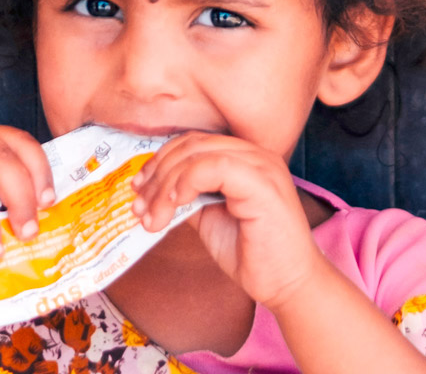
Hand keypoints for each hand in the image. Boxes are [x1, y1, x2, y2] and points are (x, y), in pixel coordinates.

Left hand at [130, 131, 323, 308]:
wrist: (288, 283)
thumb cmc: (254, 254)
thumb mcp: (211, 218)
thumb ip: (190, 197)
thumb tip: (154, 190)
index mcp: (246, 159)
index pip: (195, 143)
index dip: (161, 161)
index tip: (139, 189)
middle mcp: (256, 155)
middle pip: (192, 144)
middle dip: (157, 173)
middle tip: (138, 205)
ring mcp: (261, 166)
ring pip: (198, 154)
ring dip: (165, 184)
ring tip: (150, 216)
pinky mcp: (262, 183)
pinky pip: (213, 167)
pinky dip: (185, 183)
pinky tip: (173, 207)